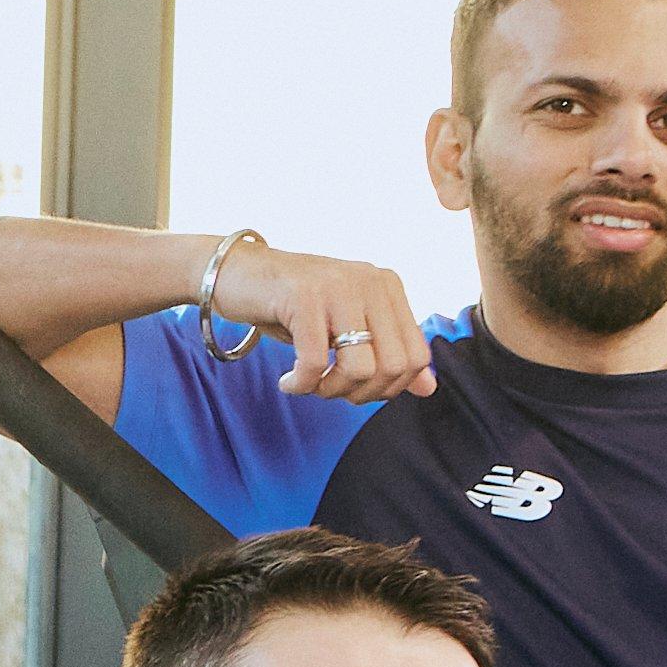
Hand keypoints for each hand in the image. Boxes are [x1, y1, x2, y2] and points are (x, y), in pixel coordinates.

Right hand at [208, 242, 436, 403]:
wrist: (237, 272)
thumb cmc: (293, 306)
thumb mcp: (347, 329)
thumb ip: (388, 354)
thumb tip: (429, 389)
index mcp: (388, 287)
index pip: (416, 356)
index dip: (390, 389)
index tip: (355, 390)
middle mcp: (371, 282)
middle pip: (393, 367)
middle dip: (361, 394)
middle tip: (328, 391)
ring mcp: (339, 286)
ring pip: (360, 367)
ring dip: (331, 390)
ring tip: (309, 386)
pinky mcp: (304, 296)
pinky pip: (314, 361)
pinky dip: (301, 383)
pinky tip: (287, 382)